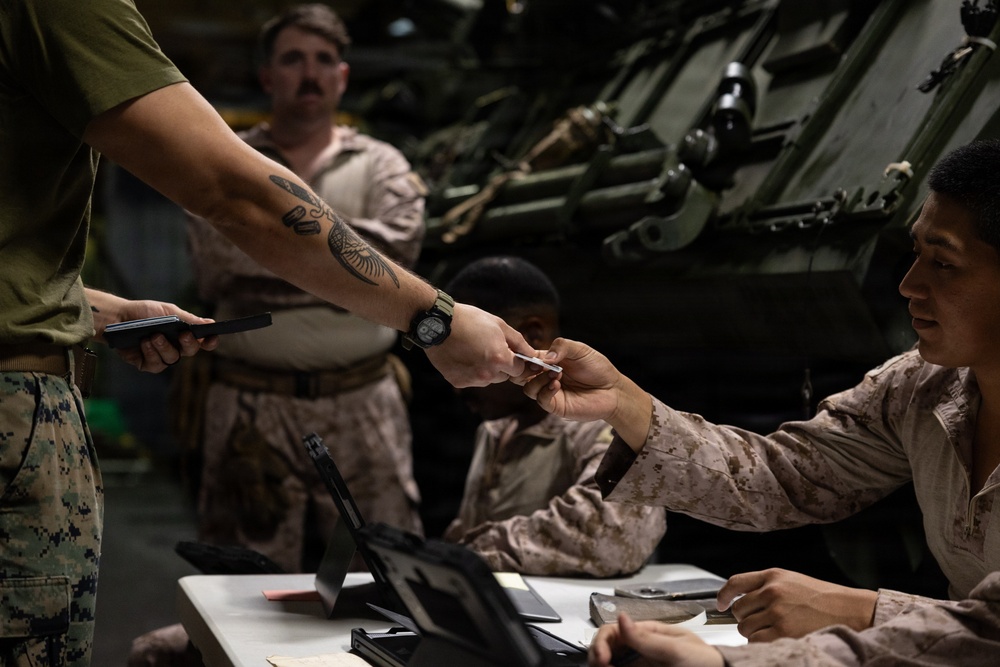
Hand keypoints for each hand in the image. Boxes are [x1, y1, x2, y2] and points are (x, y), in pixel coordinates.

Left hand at [86, 289, 218, 373]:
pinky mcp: (148, 364)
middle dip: (189, 343)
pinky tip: (145, 344)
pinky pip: (156, 365)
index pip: (203, 341)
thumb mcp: (168, 312)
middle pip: (191, 351)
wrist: (118, 318)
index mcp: (184, 333)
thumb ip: (188, 319)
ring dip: (165, 347)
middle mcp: (176, 347)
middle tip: (183, 334)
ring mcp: (162, 357)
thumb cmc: (144, 313)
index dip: (210, 342)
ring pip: (173, 358)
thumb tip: (209, 323)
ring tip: (154, 336)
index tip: (211, 338)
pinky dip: (151, 353)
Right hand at [424, 303, 530, 387]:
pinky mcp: (458, 383)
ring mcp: (471, 380)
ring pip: (488, 379)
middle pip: (504, 376)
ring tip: (473, 350)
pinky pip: (472, 380)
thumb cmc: (470, 320)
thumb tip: (532, 354)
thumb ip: (518, 342)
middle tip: (487, 347)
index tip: (508, 351)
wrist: (437, 323)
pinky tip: (462, 356)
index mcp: (499, 359)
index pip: (519, 370)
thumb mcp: (498, 325)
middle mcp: (487, 374)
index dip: (516, 360)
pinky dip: (470, 371)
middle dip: (501, 365)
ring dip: (486, 369)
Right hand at [521, 338, 652, 449]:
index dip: (523, 355)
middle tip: (537, 365)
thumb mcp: (580, 350)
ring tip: (556, 374)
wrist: (613, 389)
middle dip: (523, 369)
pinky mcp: (556, 406)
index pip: (526, 358)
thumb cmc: (597, 368)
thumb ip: (562, 346)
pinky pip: (541, 400)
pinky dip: (545, 391)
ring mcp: (549, 392)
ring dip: (538, 379)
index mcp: (548, 361)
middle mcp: (545, 376)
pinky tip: (557, 384)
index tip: (529, 354)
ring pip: (528, 388)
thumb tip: (545, 358)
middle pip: (520, 375)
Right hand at [589, 613, 723, 666]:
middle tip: (600, 666)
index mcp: (648, 633)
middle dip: (597, 655)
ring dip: (602, 665)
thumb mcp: (676, 650)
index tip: (602, 658)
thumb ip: (645, 637)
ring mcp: (641, 665)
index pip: (613, 631)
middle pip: (606, 648)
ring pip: (610, 663)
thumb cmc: (708, 663)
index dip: (602, 642)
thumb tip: (621, 618)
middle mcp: (640, 649)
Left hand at [717, 568, 876, 641]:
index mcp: (773, 576)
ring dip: (752, 633)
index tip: (721, 604)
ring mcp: (777, 612)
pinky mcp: (783, 631)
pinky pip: (756, 641)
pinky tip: (772, 639)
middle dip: (744, 618)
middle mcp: (772, 591)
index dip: (723, 595)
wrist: (847, 609)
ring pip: (745, 627)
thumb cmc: (821, 597)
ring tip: (770, 631)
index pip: (735, 583)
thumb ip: (765, 586)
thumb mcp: (791, 581)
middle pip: (738, 609)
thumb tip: (740, 600)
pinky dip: (759, 643)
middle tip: (758, 622)